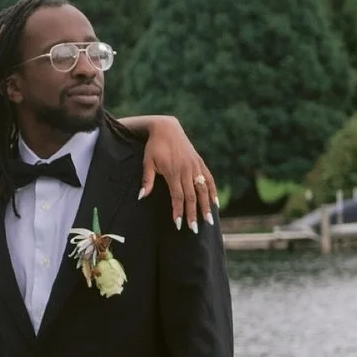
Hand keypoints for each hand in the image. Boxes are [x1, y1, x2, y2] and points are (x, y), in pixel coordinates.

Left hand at [139, 117, 216, 232]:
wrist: (166, 128)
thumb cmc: (154, 147)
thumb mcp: (147, 162)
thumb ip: (147, 180)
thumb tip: (141, 197)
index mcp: (173, 171)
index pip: (178, 196)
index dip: (178, 210)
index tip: (179, 224)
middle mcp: (186, 170)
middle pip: (192, 196)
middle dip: (193, 213)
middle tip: (194, 229)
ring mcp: (195, 166)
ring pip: (203, 189)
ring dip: (206, 206)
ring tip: (209, 221)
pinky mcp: (199, 162)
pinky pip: (209, 178)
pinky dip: (212, 191)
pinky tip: (215, 204)